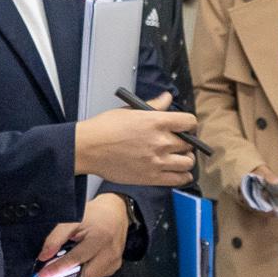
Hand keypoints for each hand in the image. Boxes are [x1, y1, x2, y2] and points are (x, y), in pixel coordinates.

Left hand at [38, 193, 129, 276]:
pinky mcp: (115, 265)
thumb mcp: (73, 220)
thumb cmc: (96, 215)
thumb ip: (57, 237)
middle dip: (67, 276)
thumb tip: (44, 256)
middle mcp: (110, 251)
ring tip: (69, 263)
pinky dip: (86, 271)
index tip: (44, 275)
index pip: (75, 258)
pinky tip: (83, 261)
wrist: (116, 213)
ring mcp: (114, 260)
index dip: (58, 268)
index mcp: (100, 238)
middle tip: (52, 273)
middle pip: (84, 274)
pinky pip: (96, 275)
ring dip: (76, 274)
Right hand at [75, 104, 197, 185]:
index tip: (186, 128)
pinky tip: (178, 172)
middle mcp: (161, 141)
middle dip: (186, 143)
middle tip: (179, 144)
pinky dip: (183, 176)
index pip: (189, 122)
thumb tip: (167, 98)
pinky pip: (179, 179)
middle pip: (189, 144)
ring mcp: (158, 161)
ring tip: (178, 158)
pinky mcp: (152, 177)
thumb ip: (154, 106)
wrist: (87, 148)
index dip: (189, 125)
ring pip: (188, 162)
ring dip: (186, 160)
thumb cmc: (105, 128)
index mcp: (156, 121)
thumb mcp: (130, 110)